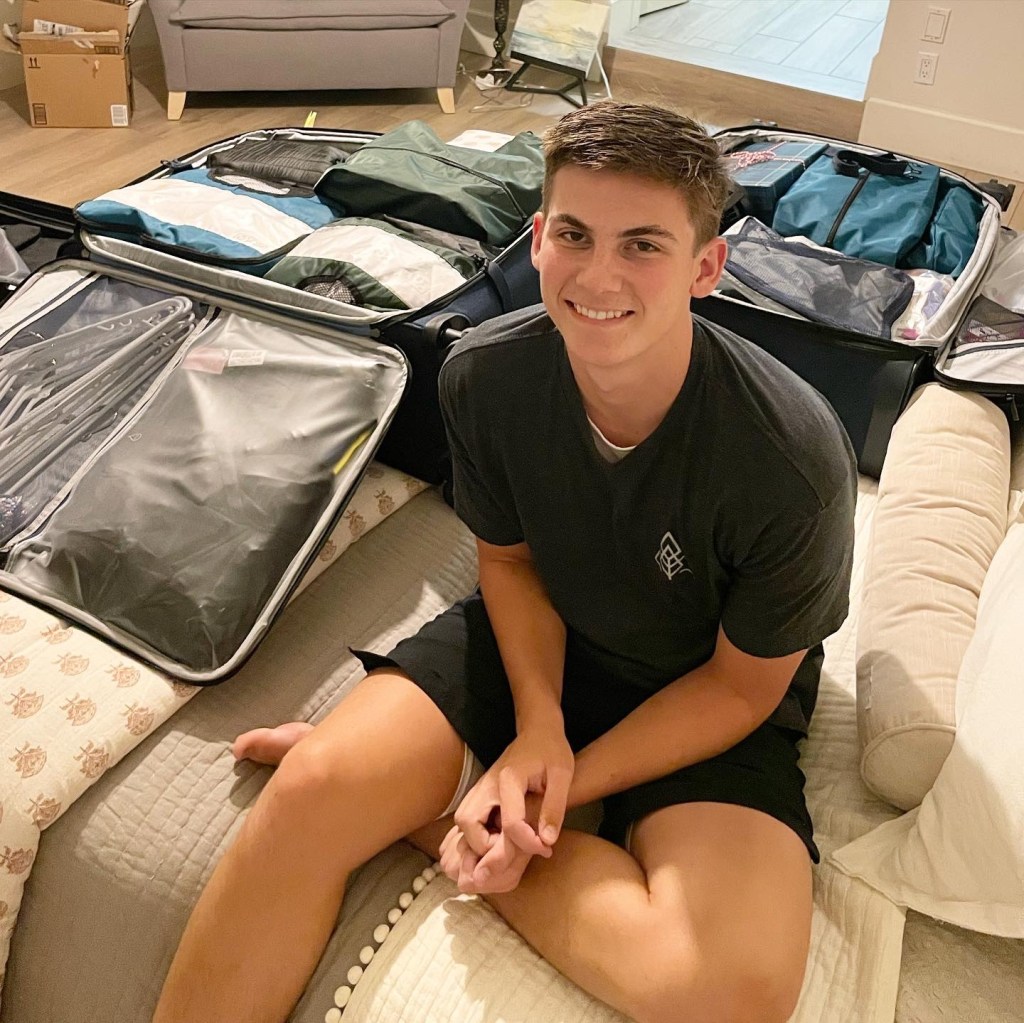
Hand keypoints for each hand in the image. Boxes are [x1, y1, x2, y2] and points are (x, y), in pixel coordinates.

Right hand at [444, 730, 573, 892]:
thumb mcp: (562, 775)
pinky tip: (502, 837)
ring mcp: (480, 787)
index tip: (545, 849)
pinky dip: (478, 834)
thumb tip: (547, 841)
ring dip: (478, 841)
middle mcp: (487, 783)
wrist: (537, 730)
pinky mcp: (481, 792)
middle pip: (467, 822)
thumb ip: (554, 808)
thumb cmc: (552, 750)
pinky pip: (468, 818)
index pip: (510, 821)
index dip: (527, 843)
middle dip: (486, 846)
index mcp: (509, 778)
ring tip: (507, 846)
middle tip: (513, 851)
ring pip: (462, 821)